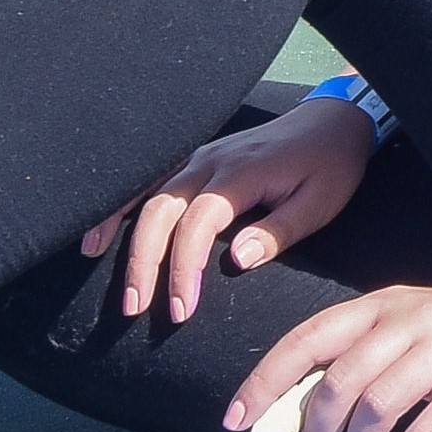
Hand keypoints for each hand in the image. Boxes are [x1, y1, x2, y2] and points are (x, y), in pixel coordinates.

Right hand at [77, 94, 378, 325]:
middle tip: (135, 308)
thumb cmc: (331, 167)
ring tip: (99, 269)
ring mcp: (197, 157)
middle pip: (160, 212)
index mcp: (240, 175)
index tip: (180, 309)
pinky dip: (120, 205)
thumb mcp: (320, 203)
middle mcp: (210, 162)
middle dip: (143, 263)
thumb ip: (278, 232)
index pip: (197, 225)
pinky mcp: (194, 160)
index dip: (183, 269)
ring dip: (120, 233)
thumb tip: (235, 260)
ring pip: (144, 194)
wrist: (333, 122)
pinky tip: (99, 233)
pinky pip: (148, 182)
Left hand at [238, 274, 431, 431]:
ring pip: (377, 405)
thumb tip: (310, 408)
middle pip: (338, 381)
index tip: (235, 420)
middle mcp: (408, 319)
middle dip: (317, 430)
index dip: (263, 382)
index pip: (306, 341)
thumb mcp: (407, 324)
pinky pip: (427, 427)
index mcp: (379, 306)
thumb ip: (363, 352)